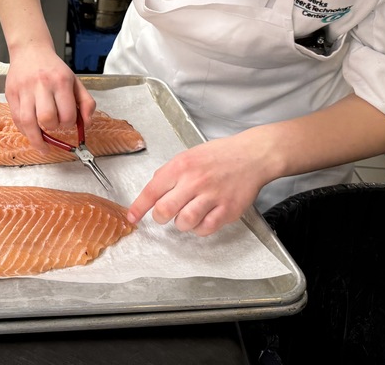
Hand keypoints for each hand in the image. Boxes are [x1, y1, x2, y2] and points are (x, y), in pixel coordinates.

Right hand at [5, 45, 95, 151]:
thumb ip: (86, 102)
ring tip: (42, 145)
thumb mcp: (75, 81)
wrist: (30, 50)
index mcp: (61, 81)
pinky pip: (16, 119)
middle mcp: (41, 84)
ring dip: (36, 138)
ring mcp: (24, 90)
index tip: (68, 123)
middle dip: (53, 128)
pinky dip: (24, 131)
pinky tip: (31, 133)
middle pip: (47, 118)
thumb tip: (86, 124)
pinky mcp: (11, 94)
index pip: (67, 114)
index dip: (69, 124)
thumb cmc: (53, 68)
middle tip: (54, 126)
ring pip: (27, 122)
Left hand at [127, 134, 270, 235]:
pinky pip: (205, 229)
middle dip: (160, 217)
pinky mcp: (227, 210)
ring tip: (186, 215)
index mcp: (181, 166)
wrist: (251, 155)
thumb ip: (170, 173)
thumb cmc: (220, 155)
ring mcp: (212, 196)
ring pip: (184, 222)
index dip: (138, 207)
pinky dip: (199, 228)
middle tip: (164, 215)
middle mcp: (195, 181)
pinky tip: (202, 219)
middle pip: (165, 210)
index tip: (132, 217)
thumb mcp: (188, 155)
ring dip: (181, 224)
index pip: (152, 190)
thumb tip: (153, 191)